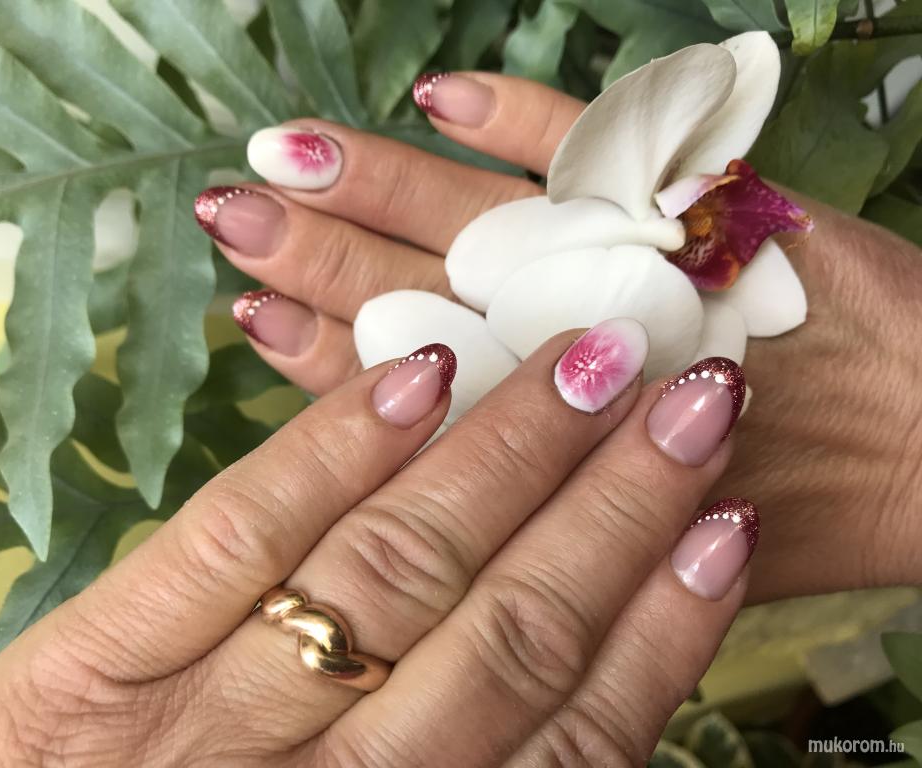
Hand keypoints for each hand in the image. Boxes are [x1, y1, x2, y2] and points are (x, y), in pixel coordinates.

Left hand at [0, 331, 756, 765]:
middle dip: (610, 509)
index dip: (661, 629)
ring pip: (392, 573)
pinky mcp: (88, 670)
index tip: (726, 526)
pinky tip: (418, 377)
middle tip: (690, 398)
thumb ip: (454, 759)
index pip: (570, 736)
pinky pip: (232, 542)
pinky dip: (333, 455)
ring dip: (507, 462)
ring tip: (591, 368)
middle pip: (503, 635)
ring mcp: (199, 726)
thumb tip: (583, 661)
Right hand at [196, 72, 921, 600]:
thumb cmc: (792, 495)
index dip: (321, 342)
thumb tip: (453, 464)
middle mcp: (578, 340)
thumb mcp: (647, 518)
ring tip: (283, 155)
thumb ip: (546, 484)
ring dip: (375, 183)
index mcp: (558, 422)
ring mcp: (627, 262)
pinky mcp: (694, 199)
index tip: (250, 310)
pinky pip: (594, 142)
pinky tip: (441, 92)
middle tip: (231, 215)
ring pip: (476, 216)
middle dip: (316, 252)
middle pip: (421, 288)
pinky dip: (521, 113)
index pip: (410, 374)